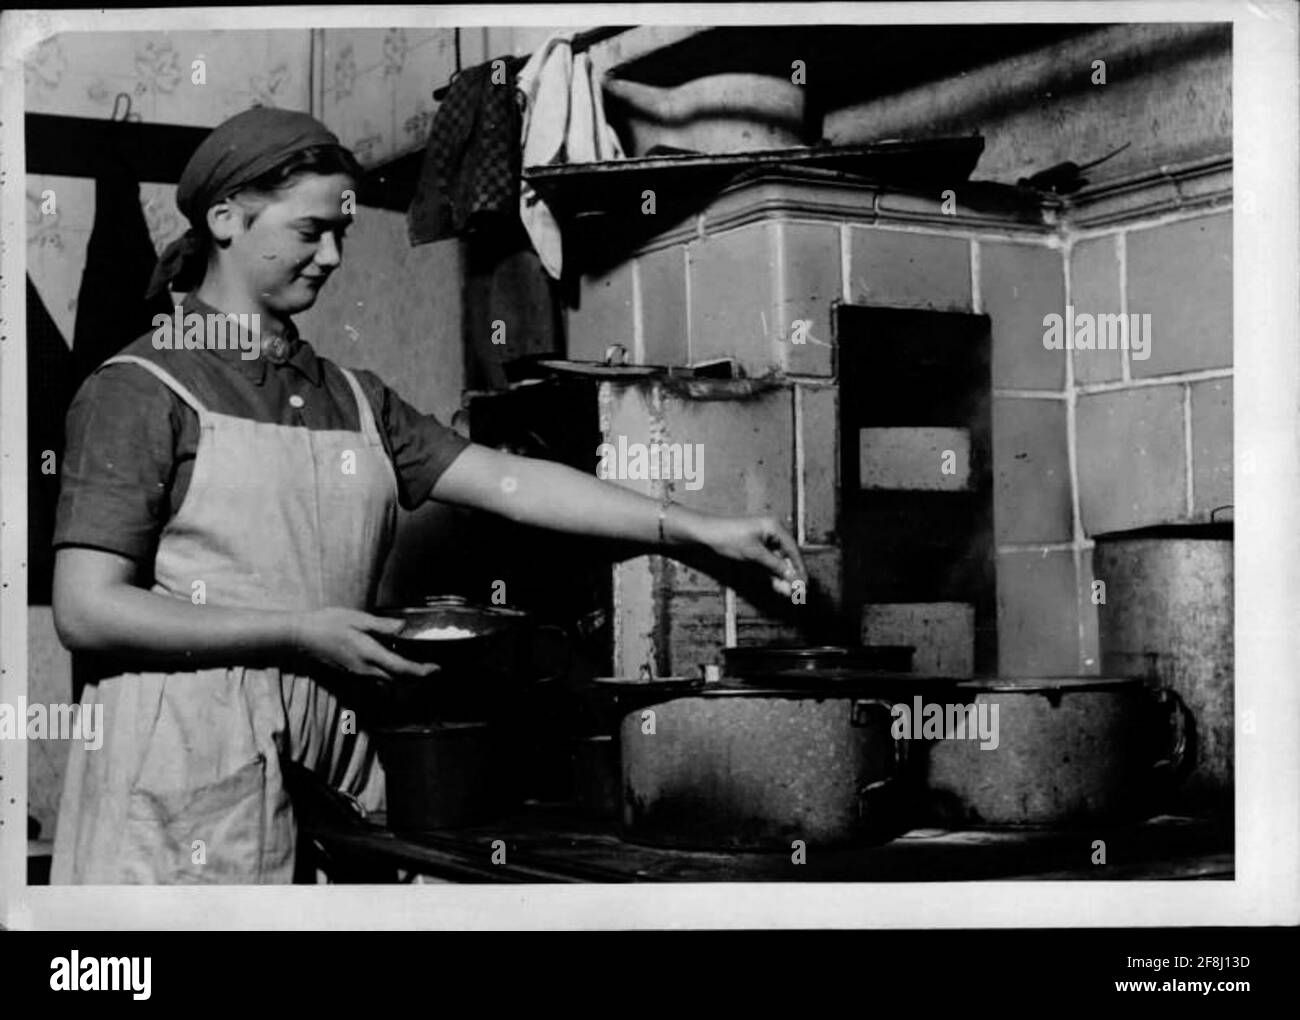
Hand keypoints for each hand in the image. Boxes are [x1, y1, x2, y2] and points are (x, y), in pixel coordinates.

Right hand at [288, 608, 438, 679]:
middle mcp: (365, 670)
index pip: (401, 669)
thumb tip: (403, 627)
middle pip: (398, 681)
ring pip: (387, 683)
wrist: (300, 637)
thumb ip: (381, 625)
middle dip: (417, 678)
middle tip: (431, 668)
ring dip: (404, 679)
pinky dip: (390, 678)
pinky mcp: (351, 674)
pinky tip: (393, 665)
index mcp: (369, 654)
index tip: (436, 668)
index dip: (421, 671)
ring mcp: (357, 675)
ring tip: (417, 668)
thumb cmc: (327, 623)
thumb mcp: (356, 618)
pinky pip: (376, 682)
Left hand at [694, 515, 807, 596]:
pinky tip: (777, 584)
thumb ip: (775, 566)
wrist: (705, 533)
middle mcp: (773, 530)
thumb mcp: (754, 554)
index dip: (800, 569)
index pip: (794, 550)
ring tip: (788, 591)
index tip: (805, 584)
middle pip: (789, 555)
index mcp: (775, 526)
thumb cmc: (728, 538)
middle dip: (792, 574)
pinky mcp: (757, 545)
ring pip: (780, 560)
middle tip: (799, 592)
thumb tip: (793, 577)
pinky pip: (770, 560)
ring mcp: (765, 538)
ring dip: (783, 575)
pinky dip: (773, 572)